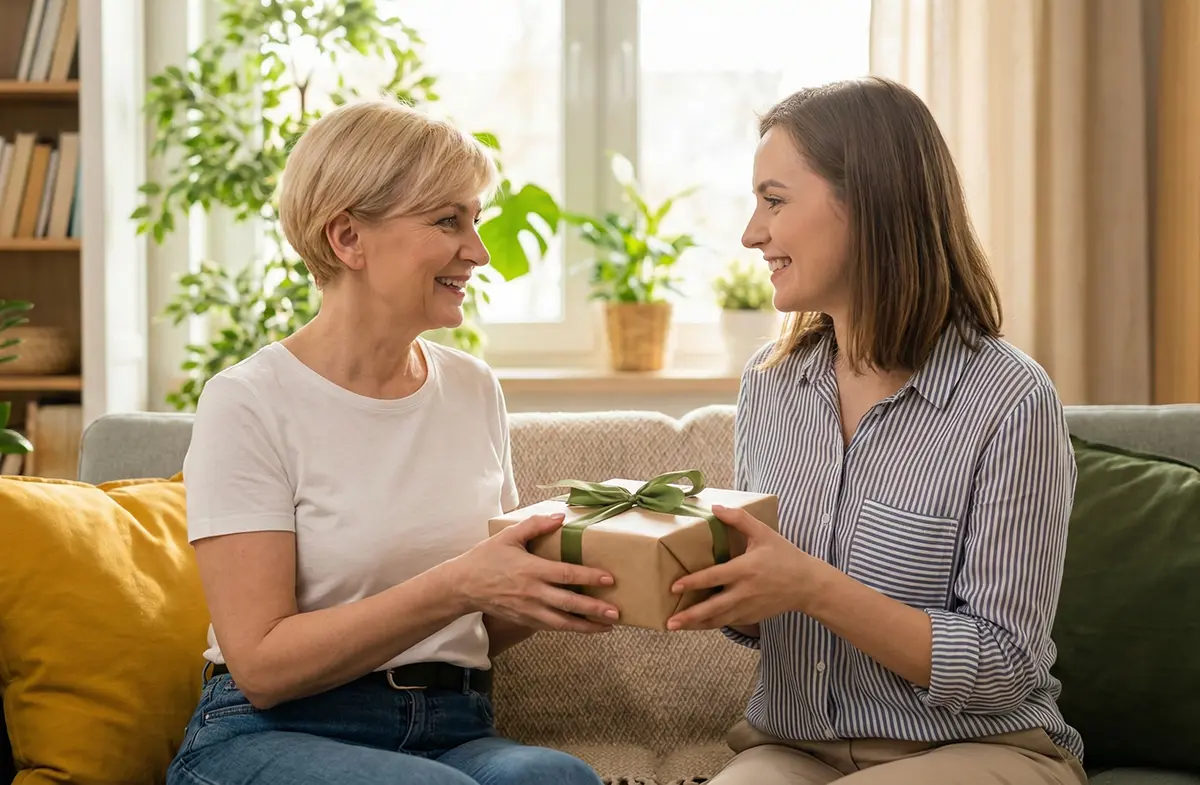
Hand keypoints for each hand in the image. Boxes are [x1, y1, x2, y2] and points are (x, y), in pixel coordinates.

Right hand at [444, 512, 619, 633]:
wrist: (463, 586)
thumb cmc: (486, 558)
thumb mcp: (508, 536)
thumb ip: (535, 525)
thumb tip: (560, 517)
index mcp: (531, 570)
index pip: (566, 575)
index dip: (589, 577)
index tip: (609, 579)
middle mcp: (532, 593)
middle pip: (569, 603)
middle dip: (594, 609)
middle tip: (616, 612)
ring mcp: (528, 610)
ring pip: (562, 622)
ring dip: (587, 626)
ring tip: (608, 626)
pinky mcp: (524, 621)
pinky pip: (551, 627)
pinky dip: (570, 628)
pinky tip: (585, 628)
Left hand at [666, 504, 823, 630]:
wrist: (808, 585)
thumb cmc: (785, 556)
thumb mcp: (764, 533)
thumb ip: (739, 519)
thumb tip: (715, 507)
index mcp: (745, 569)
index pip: (714, 577)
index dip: (693, 582)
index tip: (674, 587)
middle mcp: (744, 592)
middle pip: (713, 608)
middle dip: (690, 616)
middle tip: (669, 622)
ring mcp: (748, 607)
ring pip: (718, 620)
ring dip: (696, 625)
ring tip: (675, 626)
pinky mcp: (752, 617)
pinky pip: (727, 622)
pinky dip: (710, 625)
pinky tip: (696, 625)